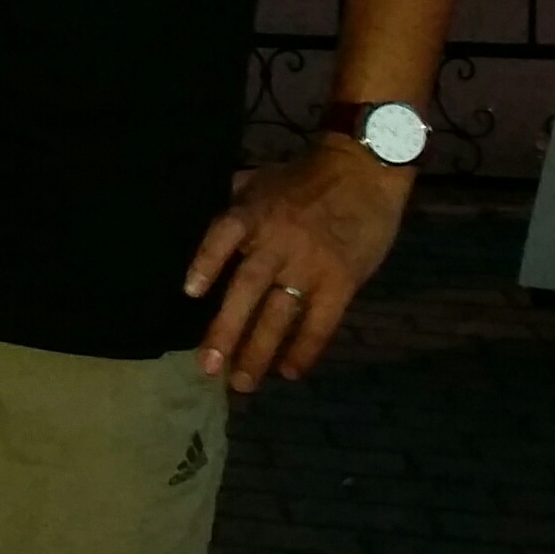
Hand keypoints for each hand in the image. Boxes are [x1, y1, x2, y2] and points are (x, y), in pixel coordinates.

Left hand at [185, 139, 413, 391]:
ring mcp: (310, 264)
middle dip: (226, 330)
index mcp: (252, 214)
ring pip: (279, 314)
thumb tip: (196, 219)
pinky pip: (320, 321)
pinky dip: (305, 347)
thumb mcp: (260, 179)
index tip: (190, 293)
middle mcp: (277, 243)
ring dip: (259, 351)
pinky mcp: (341, 281)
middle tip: (208, 367)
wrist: (364, 171)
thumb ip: (232, 203)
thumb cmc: (304, 178)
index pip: (222, 238)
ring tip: (241, 382)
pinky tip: (290, 371)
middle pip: (246, 290)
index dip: (205, 263)